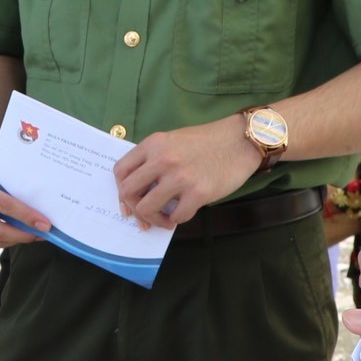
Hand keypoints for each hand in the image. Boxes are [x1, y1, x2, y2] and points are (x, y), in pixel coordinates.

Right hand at [0, 165, 48, 248]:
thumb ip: (10, 184)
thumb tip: (41, 205)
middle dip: (23, 234)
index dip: (26, 216)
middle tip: (42, 234)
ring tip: (33, 234)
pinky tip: (17, 234)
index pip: (3, 205)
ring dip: (15, 239)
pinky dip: (2, 239)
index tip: (45, 224)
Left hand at [114, 116, 259, 228]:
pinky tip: (184, 212)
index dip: (120, 191)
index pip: (120, 171)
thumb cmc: (206, 142)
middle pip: (128, 192)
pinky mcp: (198, 192)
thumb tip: (139, 191)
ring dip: (153, 220)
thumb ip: (153, 160)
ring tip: (165, 219)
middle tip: (144, 217)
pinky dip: (177, 219)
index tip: (128, 203)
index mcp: (153, 144)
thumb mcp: (172, 141)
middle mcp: (163, 159)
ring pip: (147, 209)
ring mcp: (180, 177)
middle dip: (134, 209)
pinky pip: (176, 216)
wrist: (240, 141)